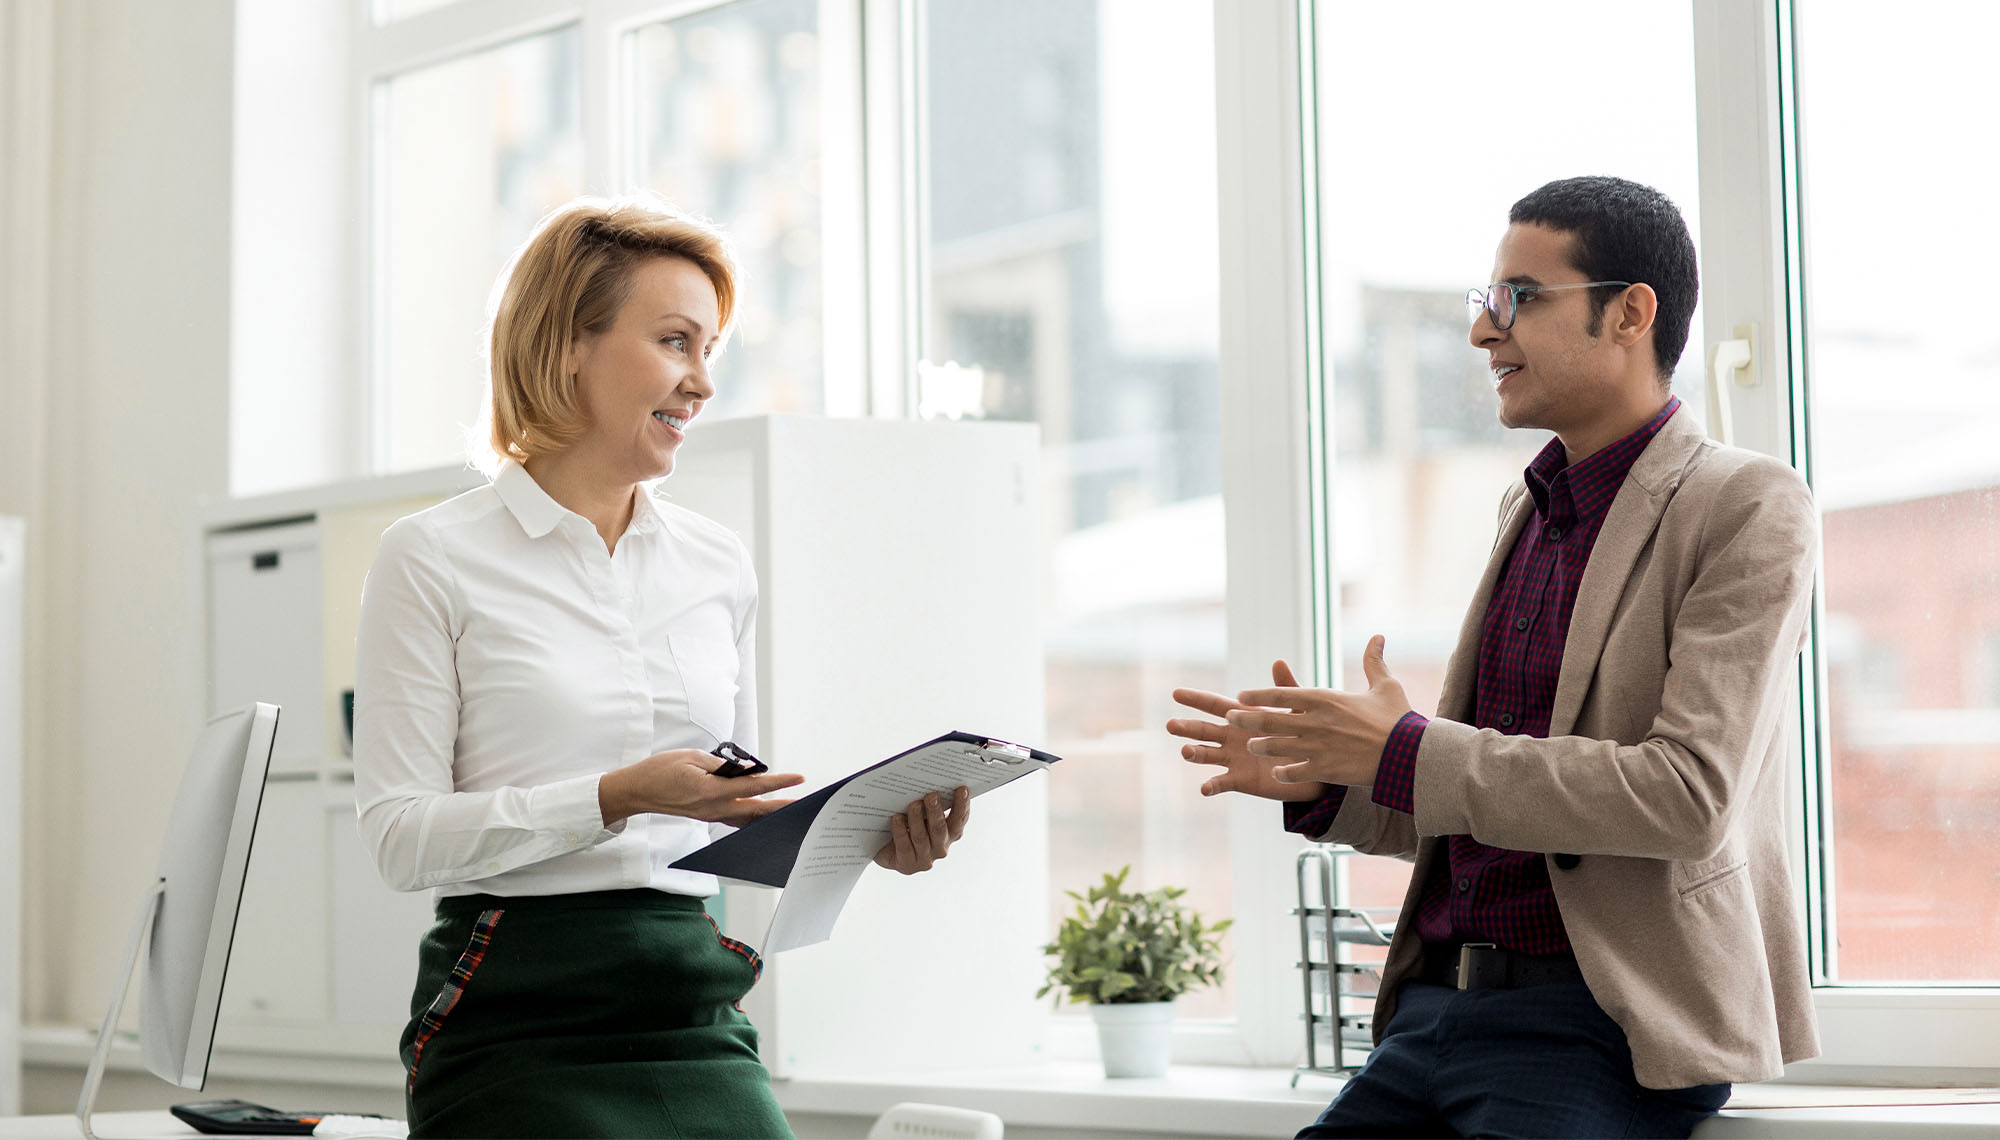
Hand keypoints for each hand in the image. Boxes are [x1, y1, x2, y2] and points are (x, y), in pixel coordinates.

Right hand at [598, 748, 802, 826]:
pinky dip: (752, 818)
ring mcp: (710, 816)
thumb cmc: (661, 770)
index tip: (798, 778)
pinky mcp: (706, 816)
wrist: (638, 790)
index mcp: (712, 791)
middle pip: (756, 810)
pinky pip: (735, 820)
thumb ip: (721, 765)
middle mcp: (714, 809)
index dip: (778, 781)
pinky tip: (762, 816)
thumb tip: (746, 770)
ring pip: (747, 818)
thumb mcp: (692, 758)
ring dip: (769, 815)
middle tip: (805, 805)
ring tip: (790, 812)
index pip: (753, 786)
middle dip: (782, 807)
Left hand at [873, 786, 969, 873]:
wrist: (887, 850)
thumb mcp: (922, 813)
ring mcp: (925, 859)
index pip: (960, 819)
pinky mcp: (907, 865)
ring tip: (914, 804)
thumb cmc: (908, 825)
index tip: (962, 788)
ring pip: (921, 837)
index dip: (962, 805)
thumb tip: (931, 783)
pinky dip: (900, 831)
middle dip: (936, 811)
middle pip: (940, 829)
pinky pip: (904, 846)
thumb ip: (931, 803)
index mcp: (950, 833)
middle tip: (932, 795)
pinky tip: (896, 818)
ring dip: (917, 819)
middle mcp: (941, 848)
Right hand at [1169, 660, 1328, 801]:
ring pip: (1207, 755)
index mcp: (1241, 717)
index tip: (1176, 693)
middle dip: (1187, 727)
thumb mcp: (1294, 710)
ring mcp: (1233, 759)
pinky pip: (1221, 783)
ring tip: (1186, 751)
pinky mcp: (1240, 780)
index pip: (1213, 705)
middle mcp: (1231, 737)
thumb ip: (1284, 690)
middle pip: (1203, 730)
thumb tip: (1278, 661)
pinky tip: (1204, 789)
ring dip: (1195, 753)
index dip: (1195, 699)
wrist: (1313, 768)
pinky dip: (1211, 786)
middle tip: (1171, 725)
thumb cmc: (1302, 735)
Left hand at [1229, 635, 1410, 787]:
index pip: (1281, 694)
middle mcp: (1315, 722)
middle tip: (1230, 720)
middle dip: (1246, 720)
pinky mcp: (1324, 770)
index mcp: (1325, 699)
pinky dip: (1282, 773)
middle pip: (1269, 720)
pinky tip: (1276, 773)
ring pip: (1275, 747)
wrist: (1410, 754)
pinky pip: (1293, 773)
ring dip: (1260, 746)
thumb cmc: (1398, 719)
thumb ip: (1374, 661)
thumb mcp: (1386, 686)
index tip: (1241, 696)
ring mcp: (1317, 748)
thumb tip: (1378, 636)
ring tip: (1251, 746)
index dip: (1258, 695)